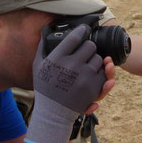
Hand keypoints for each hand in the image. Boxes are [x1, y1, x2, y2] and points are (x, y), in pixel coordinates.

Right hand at [25, 25, 112, 142]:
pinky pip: (103, 73)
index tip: (84, 30)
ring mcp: (84, 77)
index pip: (75, 37)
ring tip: (87, 65)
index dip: (81, 31)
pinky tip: (91, 75)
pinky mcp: (93, 88)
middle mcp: (72, 65)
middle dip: (88, 48)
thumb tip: (46, 31)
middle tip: (85, 52)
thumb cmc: (44, 87)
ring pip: (99, 59)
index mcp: (57, 58)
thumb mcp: (38, 66)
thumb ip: (42, 47)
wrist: (53, 113)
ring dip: (95, 61)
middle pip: (90, 46)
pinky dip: (99, 73)